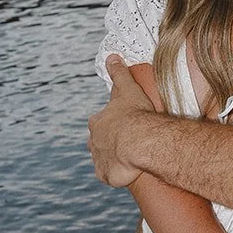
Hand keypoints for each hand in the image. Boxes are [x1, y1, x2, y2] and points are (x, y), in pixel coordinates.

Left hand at [87, 57, 154, 186]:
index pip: (100, 123)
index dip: (111, 124)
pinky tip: (125, 174)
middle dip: (108, 143)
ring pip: (102, 160)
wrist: (138, 142)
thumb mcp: (127, 89)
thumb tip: (111, 56)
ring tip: (127, 161)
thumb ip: (119, 73)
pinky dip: (114, 176)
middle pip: (98, 142)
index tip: (122, 125)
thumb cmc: (135, 114)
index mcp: (97, 122)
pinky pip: (107, 176)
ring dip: (111, 160)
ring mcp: (99, 160)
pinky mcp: (106, 175)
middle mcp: (94, 142)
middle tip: (125, 144)